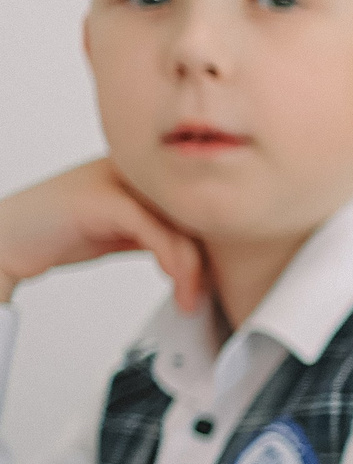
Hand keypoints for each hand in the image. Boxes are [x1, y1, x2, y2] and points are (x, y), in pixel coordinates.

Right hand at [0, 159, 204, 309]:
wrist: (6, 238)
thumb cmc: (61, 231)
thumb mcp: (124, 230)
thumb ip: (159, 231)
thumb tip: (203, 252)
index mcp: (141, 171)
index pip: (196, 202)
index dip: (215, 239)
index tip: (220, 275)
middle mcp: (132, 168)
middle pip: (193, 210)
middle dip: (208, 256)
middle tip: (209, 290)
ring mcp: (115, 178)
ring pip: (177, 221)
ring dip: (191, 267)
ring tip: (189, 295)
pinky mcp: (101, 198)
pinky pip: (151, 228)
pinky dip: (170, 258)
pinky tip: (174, 279)